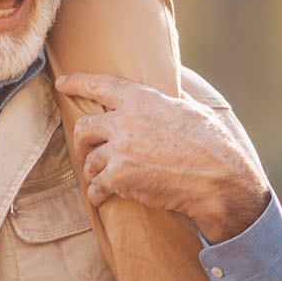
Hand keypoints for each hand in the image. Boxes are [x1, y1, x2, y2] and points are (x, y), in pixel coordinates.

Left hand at [57, 72, 270, 244]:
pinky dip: (97, 194)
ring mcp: (120, 148)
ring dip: (93, 172)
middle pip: (84, 127)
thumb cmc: (214, 147)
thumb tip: (174, 91)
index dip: (78, 82)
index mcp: (144, 99)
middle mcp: (126, 120)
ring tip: (101, 180)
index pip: (101, 85)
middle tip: (85, 153)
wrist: (219, 180)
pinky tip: (101, 198)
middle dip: (81, 142)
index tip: (62, 83)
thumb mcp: (196, 111)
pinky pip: (96, 186)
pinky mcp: (119, 176)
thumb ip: (175, 100)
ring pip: (89, 160)